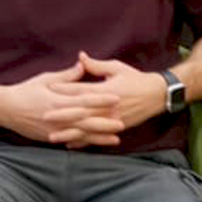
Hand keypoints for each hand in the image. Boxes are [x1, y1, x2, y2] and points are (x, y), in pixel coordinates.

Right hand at [0, 61, 120, 147]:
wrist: (6, 109)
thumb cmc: (25, 91)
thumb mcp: (45, 79)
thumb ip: (66, 76)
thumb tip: (83, 65)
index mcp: (58, 99)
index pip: (84, 99)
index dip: (102, 99)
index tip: (117, 97)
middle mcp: (58, 116)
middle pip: (86, 120)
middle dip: (105, 122)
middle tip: (123, 123)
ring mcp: (54, 129)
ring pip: (81, 134)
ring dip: (99, 136)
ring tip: (116, 138)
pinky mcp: (50, 137)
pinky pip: (71, 141)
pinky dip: (85, 143)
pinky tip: (96, 145)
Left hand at [49, 52, 169, 139]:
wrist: (157, 95)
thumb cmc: (135, 79)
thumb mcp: (116, 68)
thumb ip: (96, 65)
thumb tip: (80, 56)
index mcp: (106, 90)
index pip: (82, 90)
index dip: (65, 89)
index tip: (49, 89)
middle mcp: (108, 107)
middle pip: (81, 112)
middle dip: (62, 115)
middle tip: (44, 116)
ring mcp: (112, 120)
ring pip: (87, 128)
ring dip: (69, 133)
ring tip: (52, 136)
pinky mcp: (116, 128)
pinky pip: (96, 137)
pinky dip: (83, 141)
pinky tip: (70, 144)